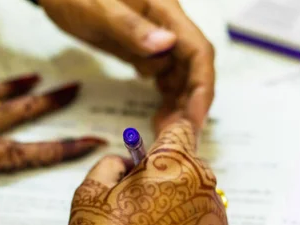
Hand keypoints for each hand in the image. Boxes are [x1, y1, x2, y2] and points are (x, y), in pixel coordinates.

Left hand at [39, 0, 214, 132]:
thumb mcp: (98, 9)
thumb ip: (130, 28)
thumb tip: (166, 45)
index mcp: (164, 12)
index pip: (197, 51)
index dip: (201, 87)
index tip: (194, 118)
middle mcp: (167, 26)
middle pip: (193, 69)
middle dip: (190, 103)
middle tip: (177, 136)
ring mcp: (156, 40)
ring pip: (180, 77)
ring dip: (178, 106)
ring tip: (165, 132)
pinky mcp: (143, 51)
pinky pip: (164, 77)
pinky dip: (165, 99)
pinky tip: (159, 117)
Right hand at [63, 120, 227, 224]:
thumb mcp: (92, 189)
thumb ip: (113, 163)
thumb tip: (128, 162)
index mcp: (174, 163)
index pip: (180, 130)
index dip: (165, 135)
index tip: (155, 145)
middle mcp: (203, 185)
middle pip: (189, 163)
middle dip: (167, 172)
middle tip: (139, 196)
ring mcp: (213, 217)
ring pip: (196, 193)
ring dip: (177, 199)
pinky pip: (203, 220)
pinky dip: (187, 223)